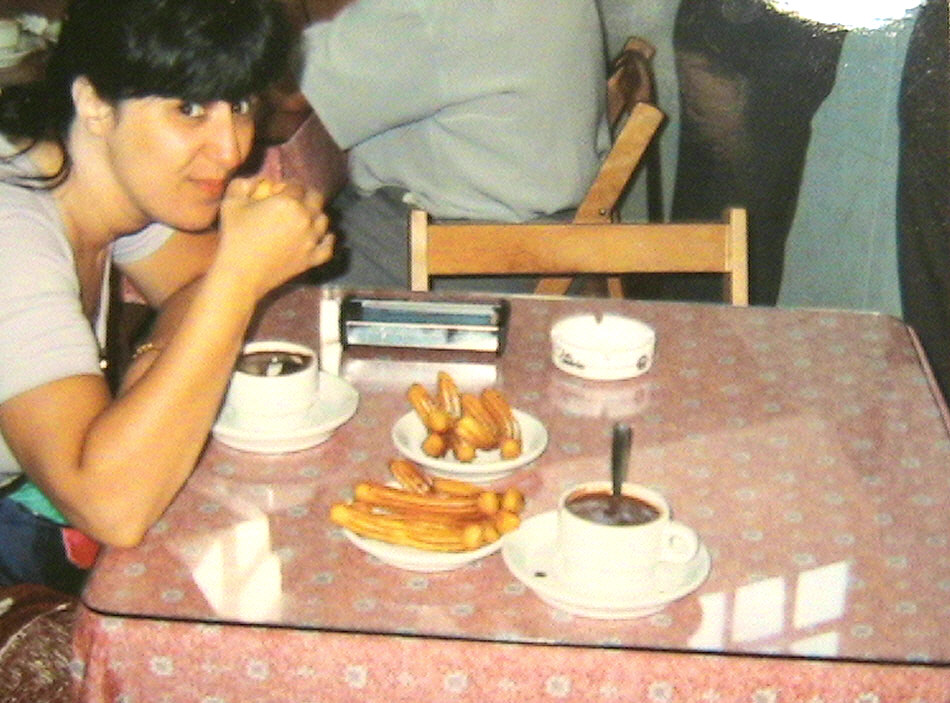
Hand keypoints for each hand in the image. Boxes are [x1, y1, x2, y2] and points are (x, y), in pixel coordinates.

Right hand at [215, 177, 334, 299]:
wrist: (242, 274)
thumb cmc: (235, 237)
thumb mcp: (231, 202)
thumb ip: (244, 183)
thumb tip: (260, 179)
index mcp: (289, 202)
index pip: (296, 185)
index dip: (286, 185)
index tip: (277, 191)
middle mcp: (306, 218)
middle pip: (316, 198)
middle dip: (306, 195)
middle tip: (294, 201)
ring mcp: (312, 240)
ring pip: (324, 220)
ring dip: (315, 215)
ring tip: (303, 218)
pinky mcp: (312, 259)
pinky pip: (328, 246)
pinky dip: (327, 240)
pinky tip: (323, 237)